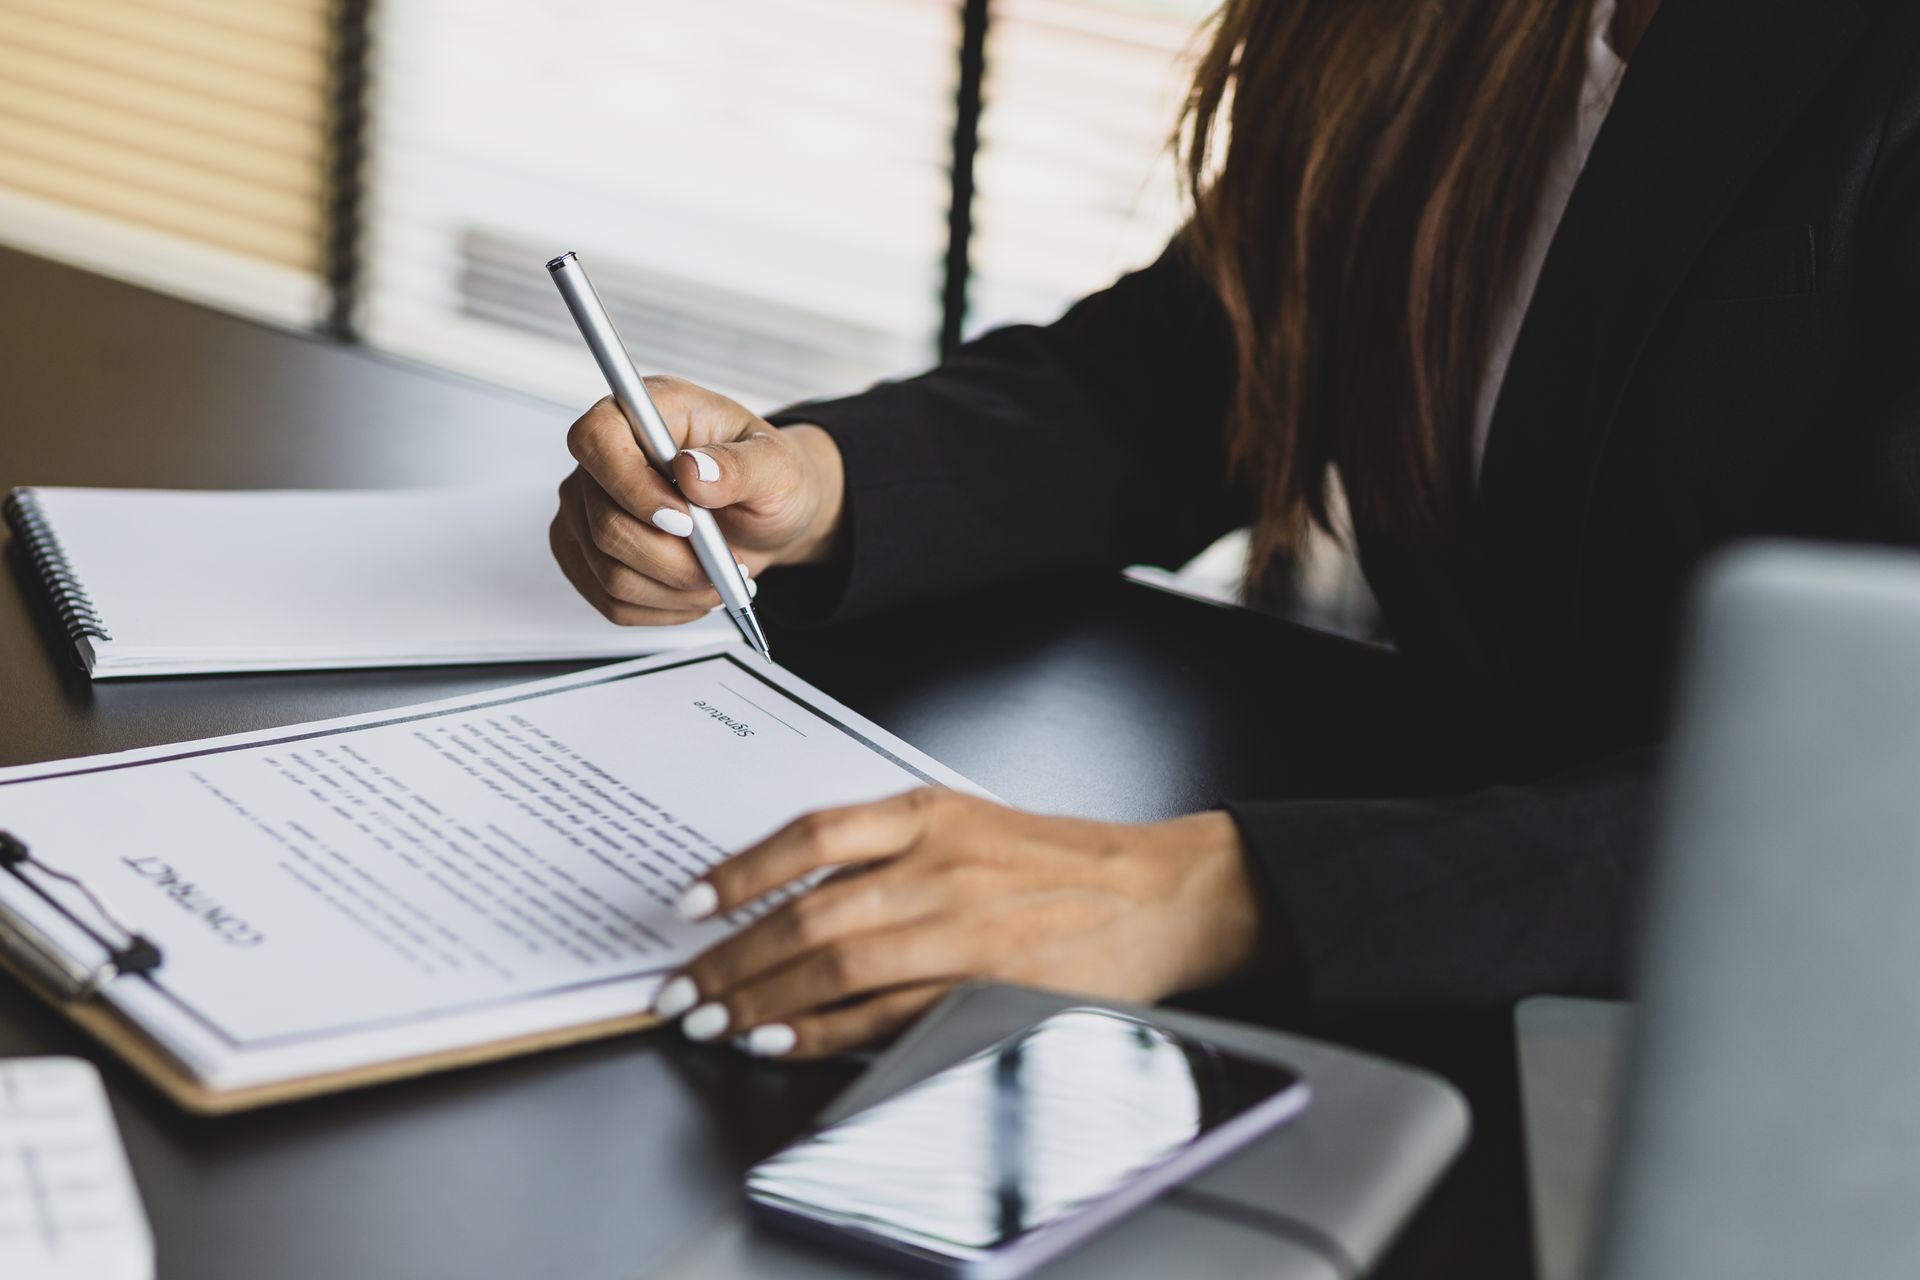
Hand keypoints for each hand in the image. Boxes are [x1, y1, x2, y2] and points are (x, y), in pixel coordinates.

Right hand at [550, 378, 845, 625]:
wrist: (765, 518)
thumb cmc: (766, 478)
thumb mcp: (777, 465)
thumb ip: (740, 465)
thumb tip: (694, 471)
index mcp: (646, 412)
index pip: (595, 439)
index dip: (631, 486)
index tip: (685, 520)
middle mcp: (605, 460)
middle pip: (603, 523)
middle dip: (672, 558)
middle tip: (724, 563)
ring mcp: (587, 510)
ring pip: (608, 571)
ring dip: (673, 588)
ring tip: (717, 578)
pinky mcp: (588, 556)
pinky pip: (611, 601)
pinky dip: (662, 608)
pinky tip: (692, 592)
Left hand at [652, 790, 1262, 1059]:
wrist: (1161, 893)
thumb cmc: (1062, 862)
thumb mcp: (970, 825)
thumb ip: (887, 848)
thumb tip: (790, 893)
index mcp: (931, 814)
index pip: (812, 834)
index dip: (740, 871)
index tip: (690, 903)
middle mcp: (942, 864)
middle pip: (811, 913)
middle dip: (733, 958)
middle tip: (682, 990)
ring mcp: (966, 927)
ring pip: (838, 966)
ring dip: (764, 1001)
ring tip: (712, 1023)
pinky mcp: (990, 984)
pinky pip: (888, 1015)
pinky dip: (826, 1034)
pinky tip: (784, 1042)